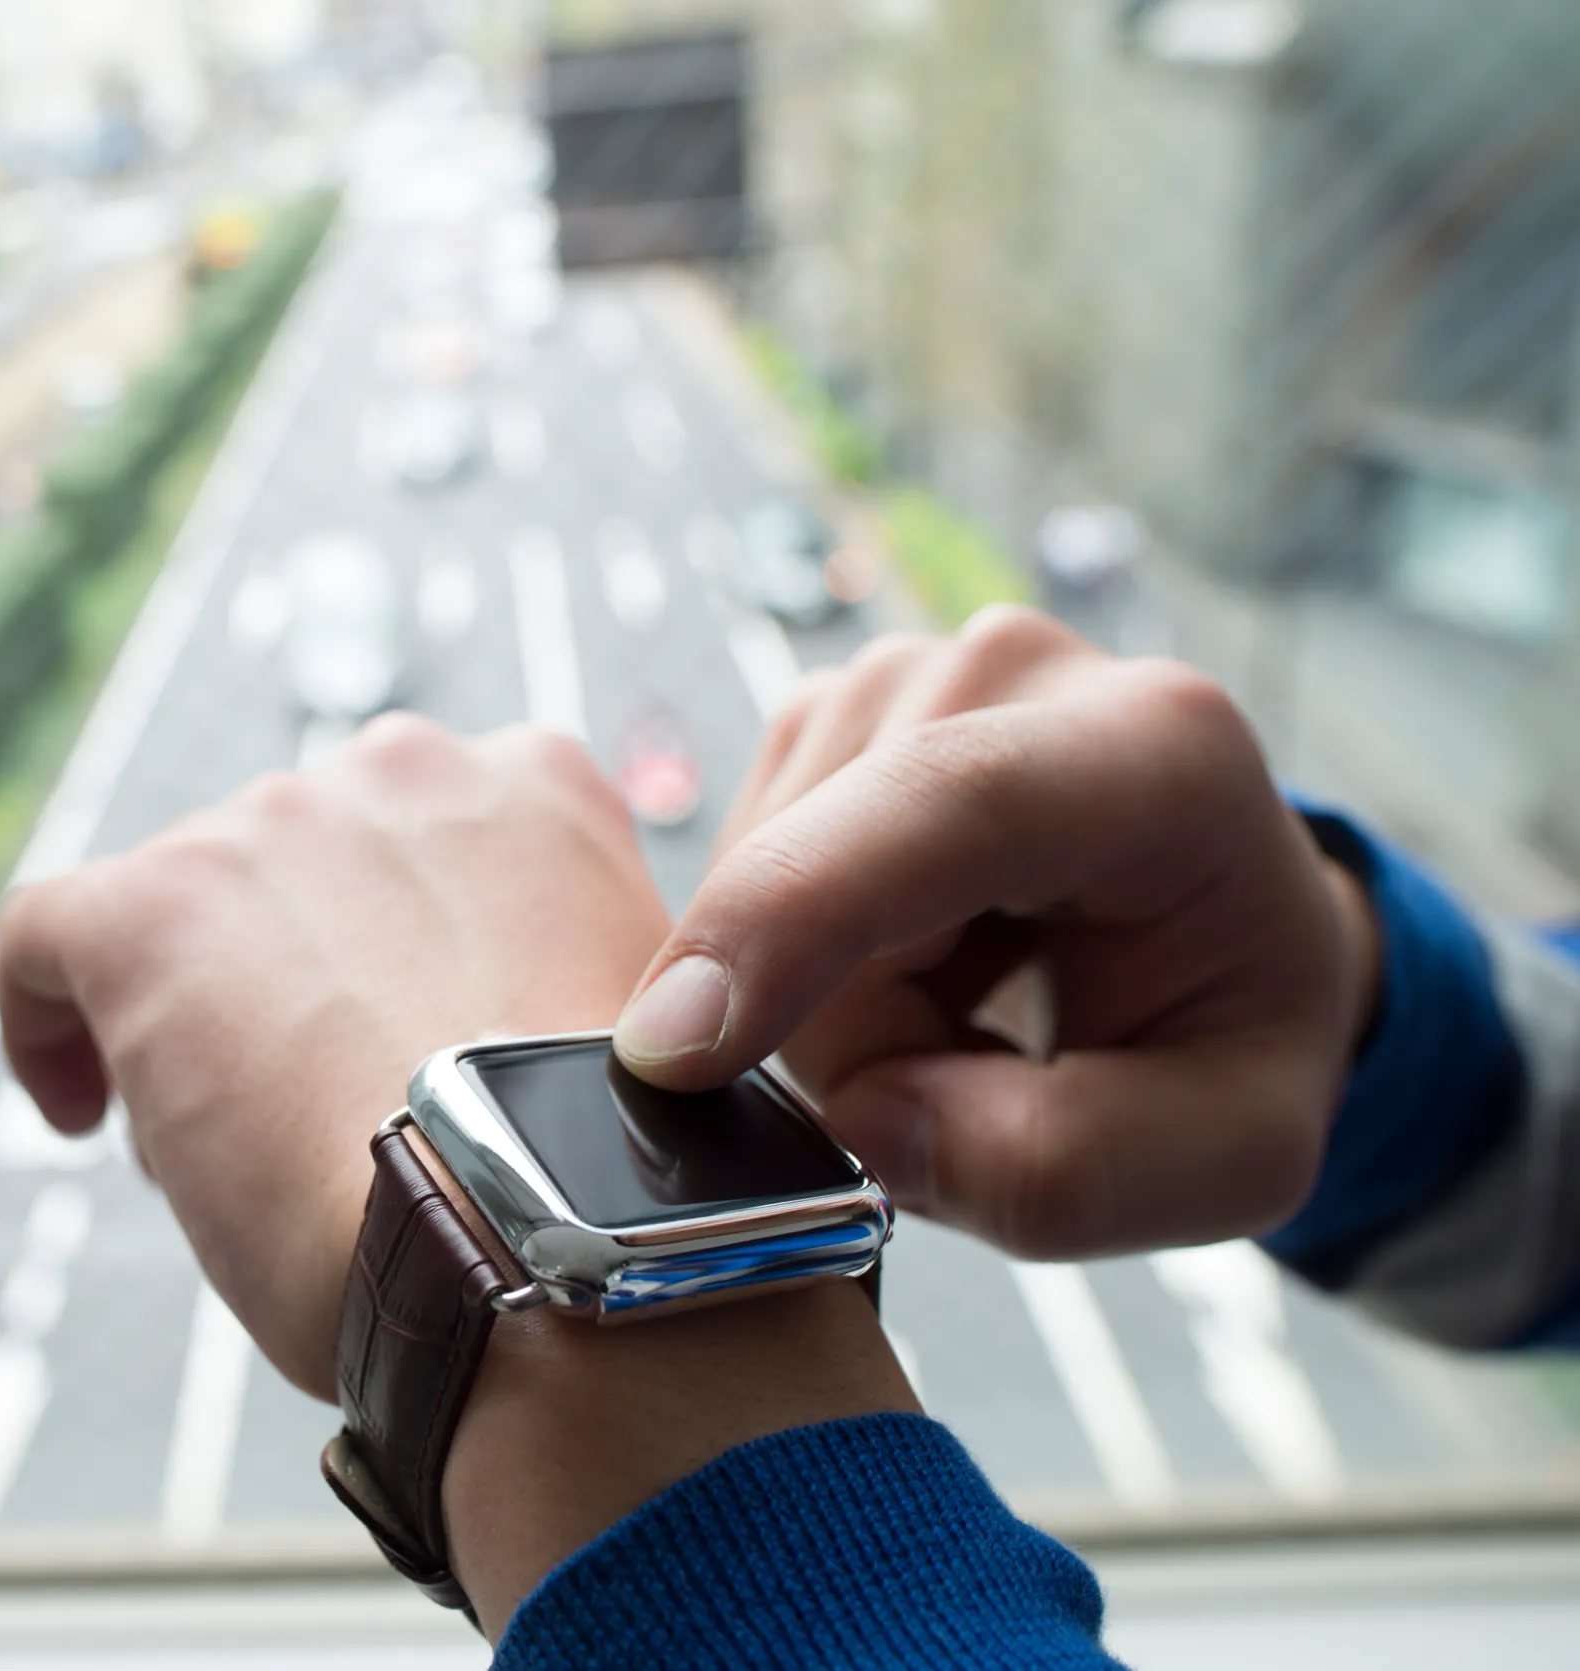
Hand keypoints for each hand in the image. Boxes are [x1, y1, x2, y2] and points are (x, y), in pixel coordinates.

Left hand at [0, 715, 671, 1397]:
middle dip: (291, 974)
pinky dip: (45, 1014)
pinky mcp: (155, 906)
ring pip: (188, 905)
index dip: (387, 939)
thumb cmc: (591, 1188)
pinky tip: (74, 1106)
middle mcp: (403, 769)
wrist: (549, 1234)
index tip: (380, 1032)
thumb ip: (526, 981)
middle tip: (312, 1107)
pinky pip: (48, 933)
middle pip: (296, 866)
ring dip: (196, 1005)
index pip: (423, 837)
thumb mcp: (617, 1035)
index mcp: (534, 788)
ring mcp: (275, 824)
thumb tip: (420, 1043)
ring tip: (230, 1141)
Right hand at [614, 608, 1379, 1259]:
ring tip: (955, 1010)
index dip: (796, 912)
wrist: (1219, 931)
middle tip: (980, 1071)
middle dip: (855, 1034)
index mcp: (1156, 754)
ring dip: (824, 1002)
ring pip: (756, 880)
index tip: (673, 1049)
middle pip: (823, 876)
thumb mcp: (1228, 1158)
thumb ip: (1068, 1171)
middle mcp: (1013, 671)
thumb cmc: (1226, 1031)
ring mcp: (901, 676)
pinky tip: (903, 958)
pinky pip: (735, 871)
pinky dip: (793, 957)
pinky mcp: (823, 714)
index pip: (948, 801)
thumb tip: (870, 1119)